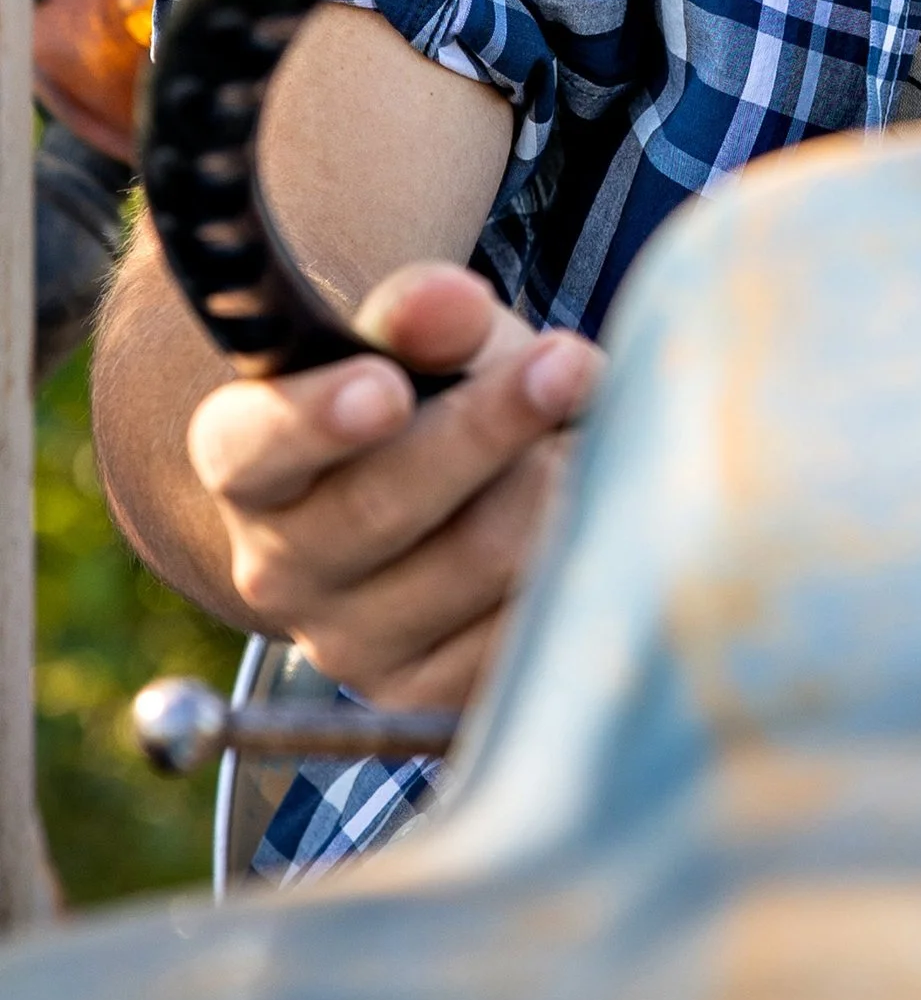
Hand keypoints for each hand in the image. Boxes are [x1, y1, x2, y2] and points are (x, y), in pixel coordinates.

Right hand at [184, 264, 601, 712]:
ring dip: (558, 483)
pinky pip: (529, 625)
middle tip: (569, 361)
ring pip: (481, 560)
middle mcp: (278, 570)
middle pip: (387, 504)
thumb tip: (448, 303)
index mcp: (245, 464)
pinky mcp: (431, 695)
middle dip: (492, 425)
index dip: (317, 420)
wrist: (441, 504)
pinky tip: (597, 515)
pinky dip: (581, 557)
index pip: (253, 446)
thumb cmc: (427, 398)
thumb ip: (419, 315)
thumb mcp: (414, 341)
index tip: (389, 388)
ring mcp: (351, 647)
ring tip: (586, 435)